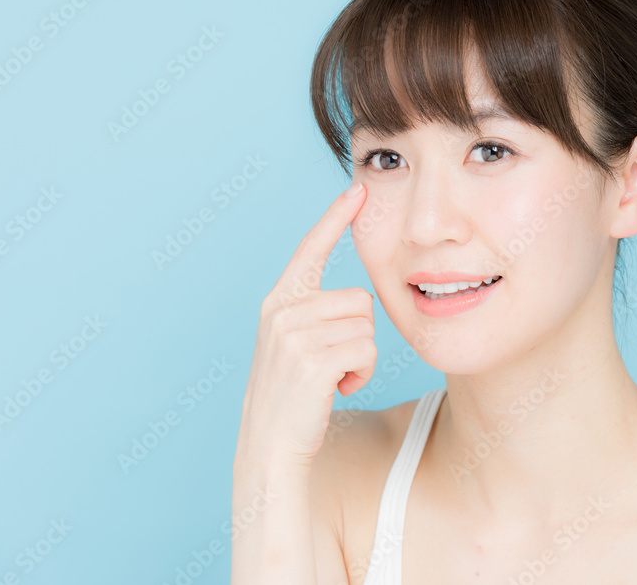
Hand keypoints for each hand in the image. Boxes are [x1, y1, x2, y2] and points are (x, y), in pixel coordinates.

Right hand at [235, 182, 376, 467]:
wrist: (269, 447)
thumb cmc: (293, 398)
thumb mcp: (294, 345)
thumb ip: (314, 314)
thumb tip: (359, 300)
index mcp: (279, 302)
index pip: (311, 248)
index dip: (335, 218)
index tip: (358, 190)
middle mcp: (283, 311)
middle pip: (360, 299)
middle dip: (359, 335)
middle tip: (332, 364)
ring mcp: (294, 335)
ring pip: (367, 326)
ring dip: (362, 358)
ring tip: (331, 378)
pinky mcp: (311, 361)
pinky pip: (367, 351)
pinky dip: (362, 375)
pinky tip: (336, 389)